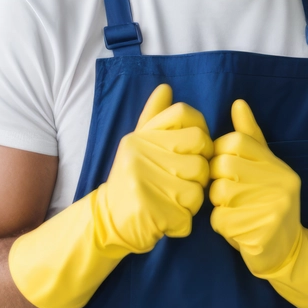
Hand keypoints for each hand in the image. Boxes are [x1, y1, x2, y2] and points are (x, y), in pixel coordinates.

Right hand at [96, 84, 212, 253]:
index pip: (185, 114)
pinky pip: (190, 212)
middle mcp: (139, 153)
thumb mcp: (137, 144)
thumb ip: (154, 117)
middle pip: (201, 148)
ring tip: (173, 200)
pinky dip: (184, 219)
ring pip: (199, 184)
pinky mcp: (151, 210)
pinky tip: (168, 216)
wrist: (107, 220)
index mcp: (140, 136)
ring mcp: (144, 181)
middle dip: (200, 168)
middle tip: (184, 180)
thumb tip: (166, 87)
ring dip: (193, 198)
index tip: (194, 147)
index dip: (199, 129)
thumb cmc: (129, 180)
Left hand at [209, 99, 302, 276]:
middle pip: (224, 165)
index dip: (220, 153)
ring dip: (217, 204)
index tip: (222, 168)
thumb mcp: (264, 169)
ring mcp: (274, 209)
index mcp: (280, 167)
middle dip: (216, 180)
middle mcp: (282, 184)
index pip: (236, 141)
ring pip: (220, 192)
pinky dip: (220, 226)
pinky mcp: (261, 233)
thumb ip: (250, 138)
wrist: (287, 252)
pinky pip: (220, 220)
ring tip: (232, 210)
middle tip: (226, 193)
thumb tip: (238, 103)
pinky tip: (235, 229)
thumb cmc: (266, 204)